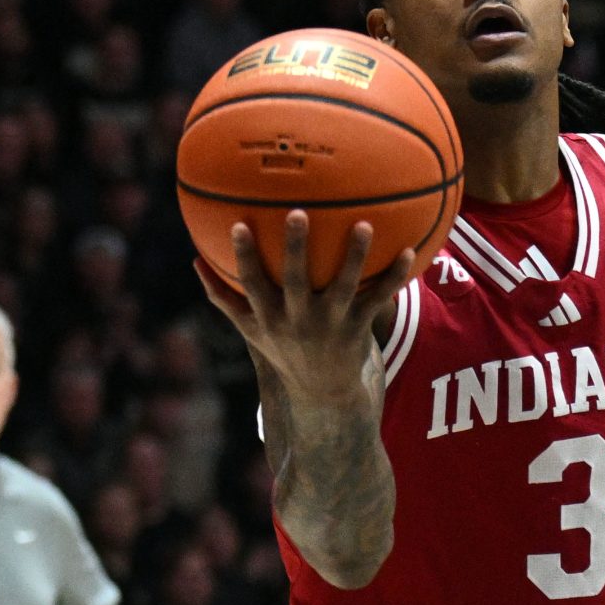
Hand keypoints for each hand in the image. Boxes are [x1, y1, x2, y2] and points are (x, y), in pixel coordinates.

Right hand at [196, 211, 413, 397]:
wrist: (322, 391)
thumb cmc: (282, 349)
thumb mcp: (249, 329)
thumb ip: (222, 297)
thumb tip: (195, 260)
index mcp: (270, 316)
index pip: (251, 283)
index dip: (244, 257)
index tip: (238, 225)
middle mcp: (299, 319)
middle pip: (296, 280)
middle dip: (295, 248)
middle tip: (299, 213)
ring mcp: (330, 323)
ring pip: (344, 286)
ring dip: (355, 256)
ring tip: (364, 225)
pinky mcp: (358, 326)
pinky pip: (379, 298)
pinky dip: (395, 276)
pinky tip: (409, 250)